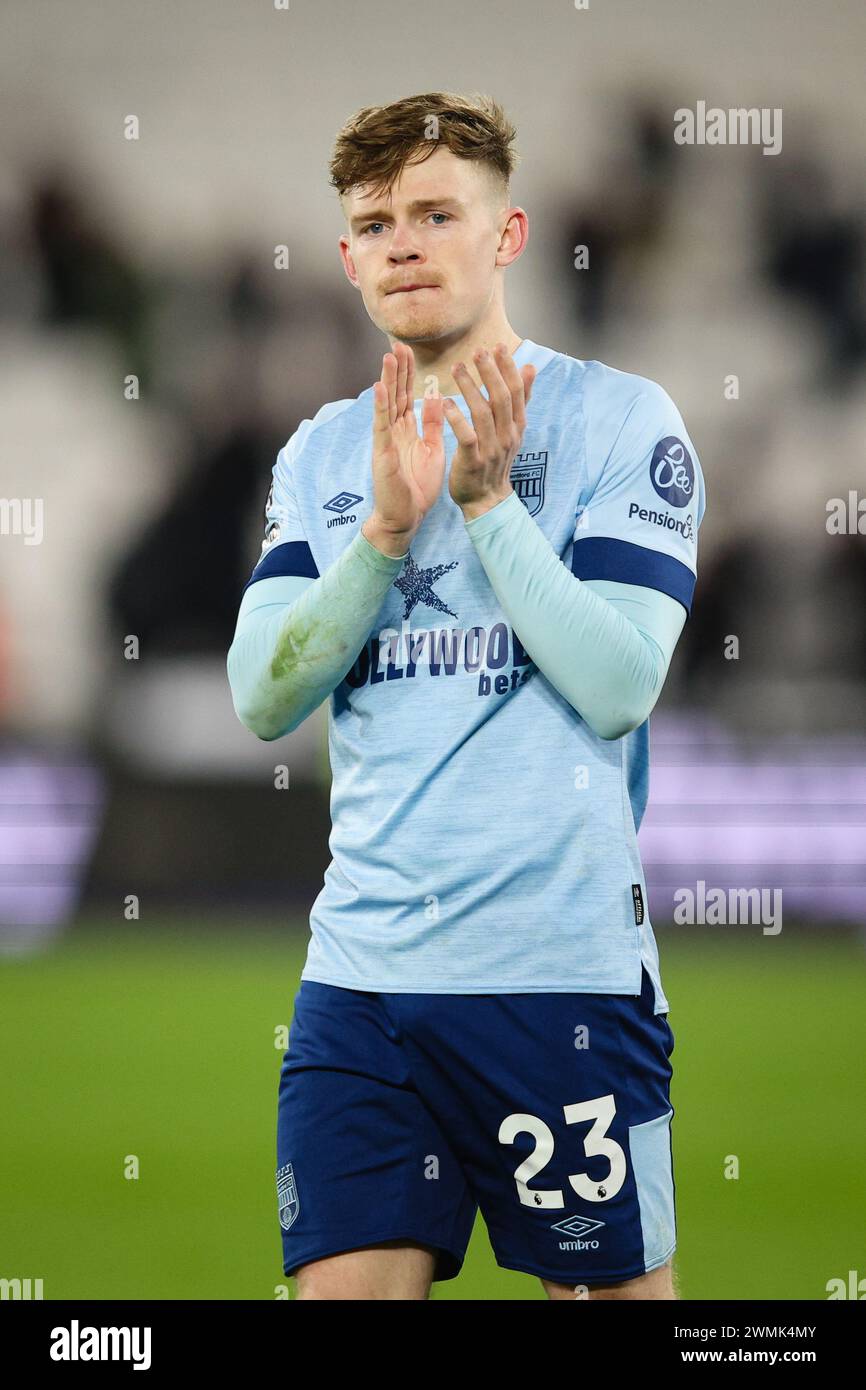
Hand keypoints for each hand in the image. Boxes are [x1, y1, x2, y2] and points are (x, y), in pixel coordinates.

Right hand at [363, 342, 445, 556]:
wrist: (406, 518)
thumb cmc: (417, 487)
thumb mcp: (431, 449)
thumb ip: (432, 424)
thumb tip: (436, 398)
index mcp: (407, 430)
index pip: (406, 395)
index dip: (408, 373)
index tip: (409, 349)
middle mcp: (393, 431)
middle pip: (395, 393)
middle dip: (397, 368)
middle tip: (398, 342)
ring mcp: (386, 441)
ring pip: (386, 404)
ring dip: (387, 379)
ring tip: (388, 356)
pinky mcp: (383, 453)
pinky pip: (382, 426)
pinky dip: (381, 406)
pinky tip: (380, 387)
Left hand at [445, 343, 534, 519]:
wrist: (487, 500)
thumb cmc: (496, 460)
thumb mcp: (513, 429)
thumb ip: (520, 399)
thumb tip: (531, 368)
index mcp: (517, 426)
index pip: (516, 391)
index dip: (508, 368)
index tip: (497, 346)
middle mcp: (507, 435)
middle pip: (501, 398)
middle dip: (490, 372)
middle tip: (477, 351)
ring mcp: (491, 449)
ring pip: (483, 413)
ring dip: (470, 388)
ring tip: (457, 368)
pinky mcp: (473, 461)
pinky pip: (467, 436)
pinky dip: (457, 418)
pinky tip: (446, 402)